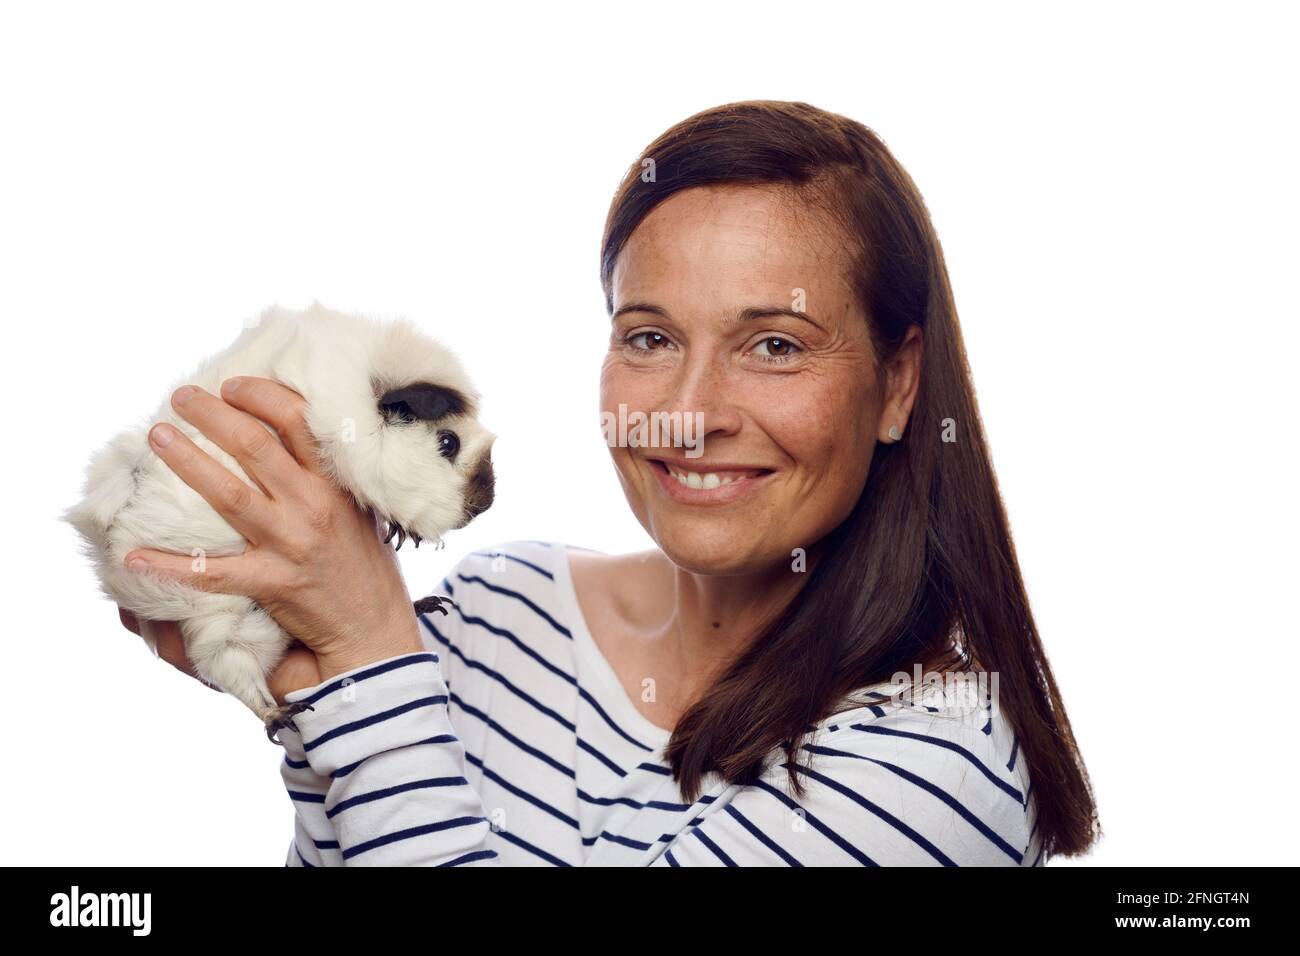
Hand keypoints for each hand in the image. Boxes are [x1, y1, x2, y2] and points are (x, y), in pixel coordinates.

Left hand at [121, 377, 423, 695]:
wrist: (373, 627)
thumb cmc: (364, 564)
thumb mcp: (358, 508)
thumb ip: (328, 476)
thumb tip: (292, 435)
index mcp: (335, 483)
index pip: (298, 421)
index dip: (260, 395)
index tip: (231, 385)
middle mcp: (312, 506)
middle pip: (255, 446)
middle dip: (213, 414)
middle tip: (181, 396)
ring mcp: (291, 544)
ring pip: (230, 494)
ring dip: (189, 462)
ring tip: (159, 435)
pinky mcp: (272, 582)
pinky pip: (213, 572)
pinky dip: (171, 565)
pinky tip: (134, 555)